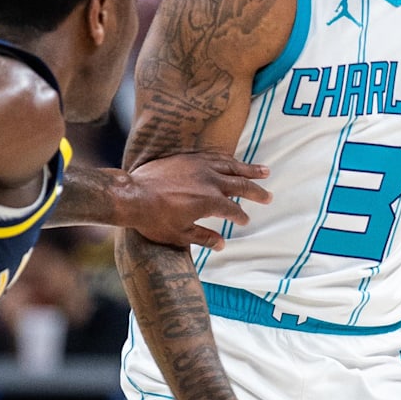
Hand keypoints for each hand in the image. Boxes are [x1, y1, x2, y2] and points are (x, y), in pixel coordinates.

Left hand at [125, 152, 271, 248]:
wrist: (131, 195)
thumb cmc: (153, 219)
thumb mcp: (179, 235)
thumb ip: (203, 238)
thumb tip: (221, 244)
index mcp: (209, 202)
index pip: (233, 210)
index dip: (241, 216)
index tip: (244, 221)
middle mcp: (209, 181)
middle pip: (240, 184)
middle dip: (256, 191)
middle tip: (269, 196)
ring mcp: (199, 166)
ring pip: (231, 165)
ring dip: (249, 168)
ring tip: (264, 170)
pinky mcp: (188, 158)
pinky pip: (214, 156)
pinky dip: (228, 159)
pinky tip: (233, 160)